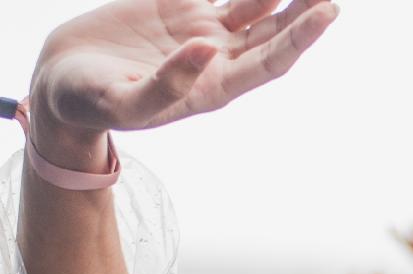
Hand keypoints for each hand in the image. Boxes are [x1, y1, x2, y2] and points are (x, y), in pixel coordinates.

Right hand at [29, 0, 334, 164]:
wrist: (62, 83)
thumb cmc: (93, 104)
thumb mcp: (127, 103)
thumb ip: (168, 86)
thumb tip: (209, 50)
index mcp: (216, 86)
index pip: (271, 60)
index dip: (302, 37)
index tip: (328, 12)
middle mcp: (218, 57)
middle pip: (275, 31)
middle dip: (305, 11)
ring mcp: (201, 29)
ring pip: (254, 5)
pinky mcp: (178, 7)